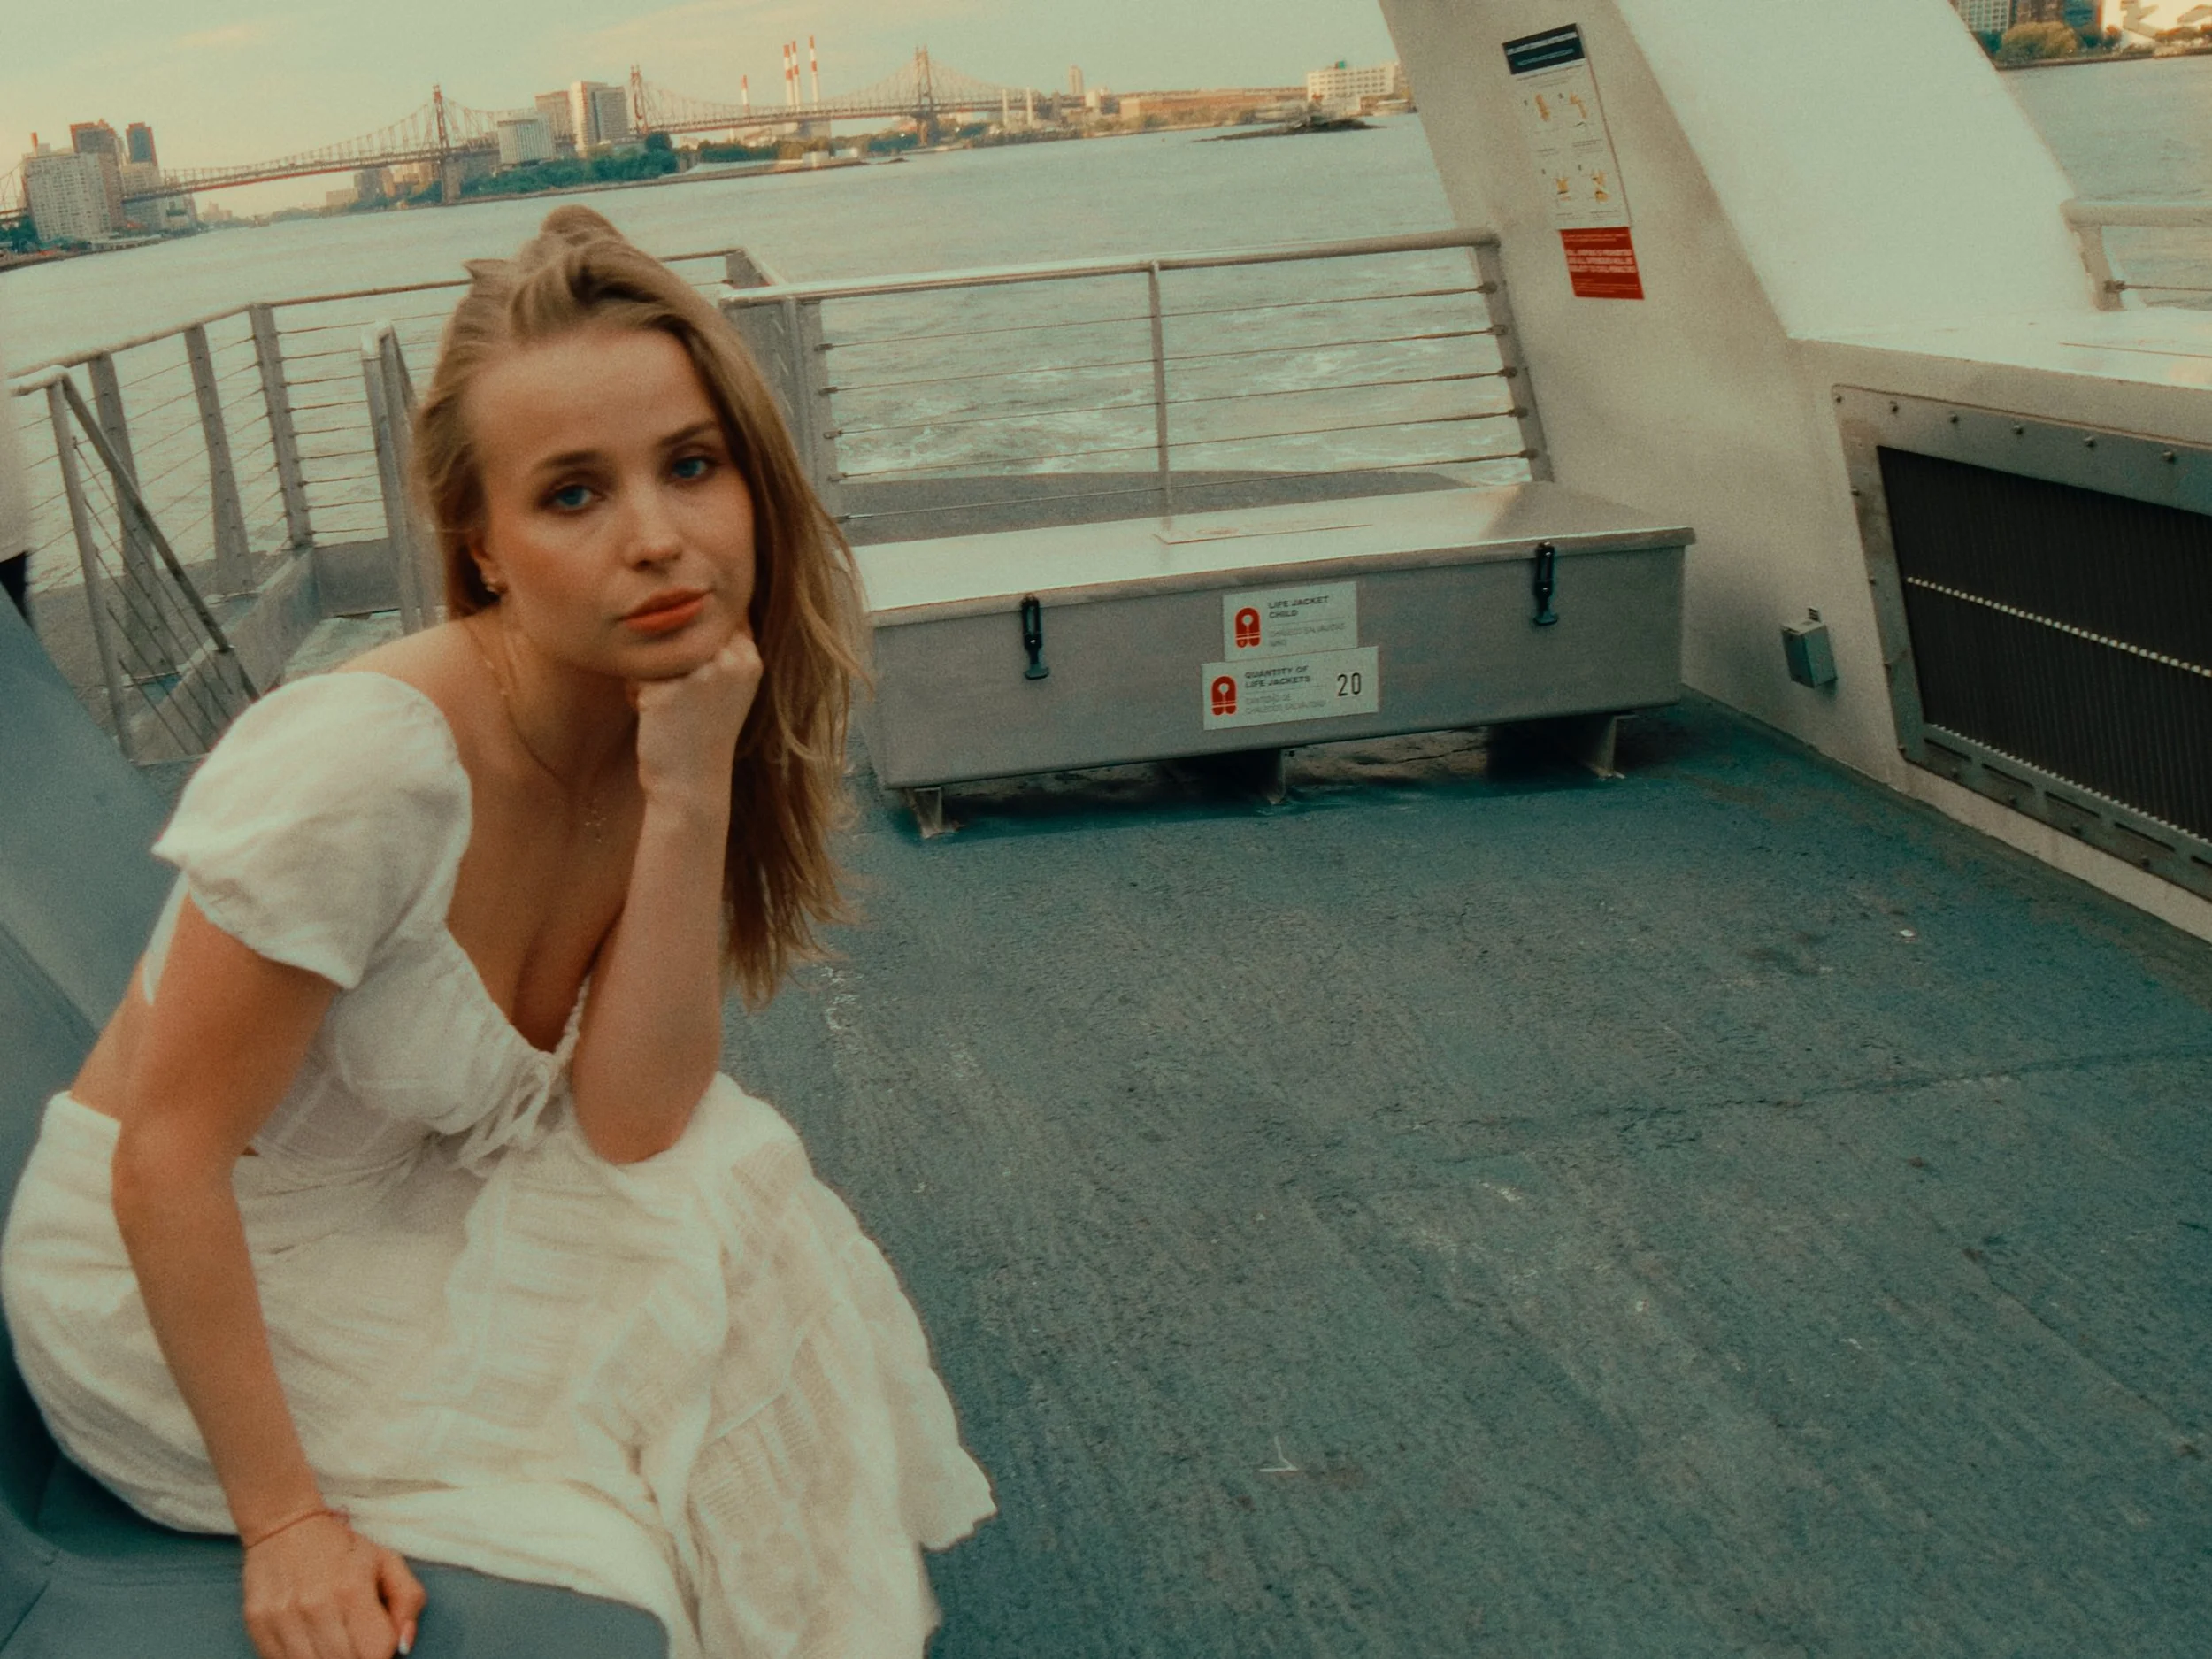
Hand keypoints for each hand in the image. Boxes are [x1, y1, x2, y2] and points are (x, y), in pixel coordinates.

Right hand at [242, 1512, 424, 1658]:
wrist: (284, 1526)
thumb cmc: (342, 1548)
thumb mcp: (387, 1562)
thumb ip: (408, 1601)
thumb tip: (404, 1646)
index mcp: (352, 1590)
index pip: (376, 1652)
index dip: (383, 1653)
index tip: (379, 1642)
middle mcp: (315, 1607)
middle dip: (358, 1658)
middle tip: (357, 1641)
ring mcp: (282, 1620)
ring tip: (335, 1639)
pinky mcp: (258, 1627)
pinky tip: (311, 1641)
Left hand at [629, 627, 762, 806]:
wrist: (691, 786)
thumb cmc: (702, 736)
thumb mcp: (729, 688)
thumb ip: (723, 648)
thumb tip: (695, 601)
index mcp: (749, 658)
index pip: (711, 622)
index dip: (692, 647)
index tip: (697, 686)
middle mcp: (730, 661)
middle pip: (679, 632)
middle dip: (670, 660)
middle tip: (682, 702)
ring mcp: (699, 675)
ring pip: (655, 650)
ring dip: (652, 677)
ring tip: (669, 710)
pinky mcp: (666, 691)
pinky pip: (635, 674)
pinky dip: (637, 695)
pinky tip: (656, 720)